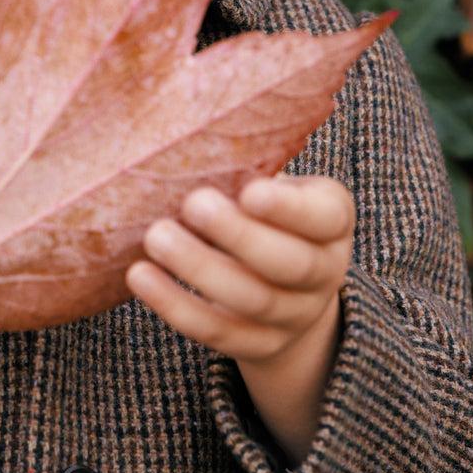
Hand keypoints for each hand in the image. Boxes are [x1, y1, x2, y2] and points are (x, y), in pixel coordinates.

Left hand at [126, 174, 354, 462]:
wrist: (286, 289)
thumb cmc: (264, 214)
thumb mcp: (271, 183)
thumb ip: (247, 164)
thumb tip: (182, 127)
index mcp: (332, 220)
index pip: (325, 216)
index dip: (289, 209)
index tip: (249, 190)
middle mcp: (325, 272)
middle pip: (289, 263)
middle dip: (238, 236)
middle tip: (191, 203)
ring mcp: (294, 315)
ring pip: (253, 301)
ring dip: (200, 269)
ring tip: (156, 237)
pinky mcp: (259, 345)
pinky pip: (218, 333)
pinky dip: (176, 306)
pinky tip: (140, 276)